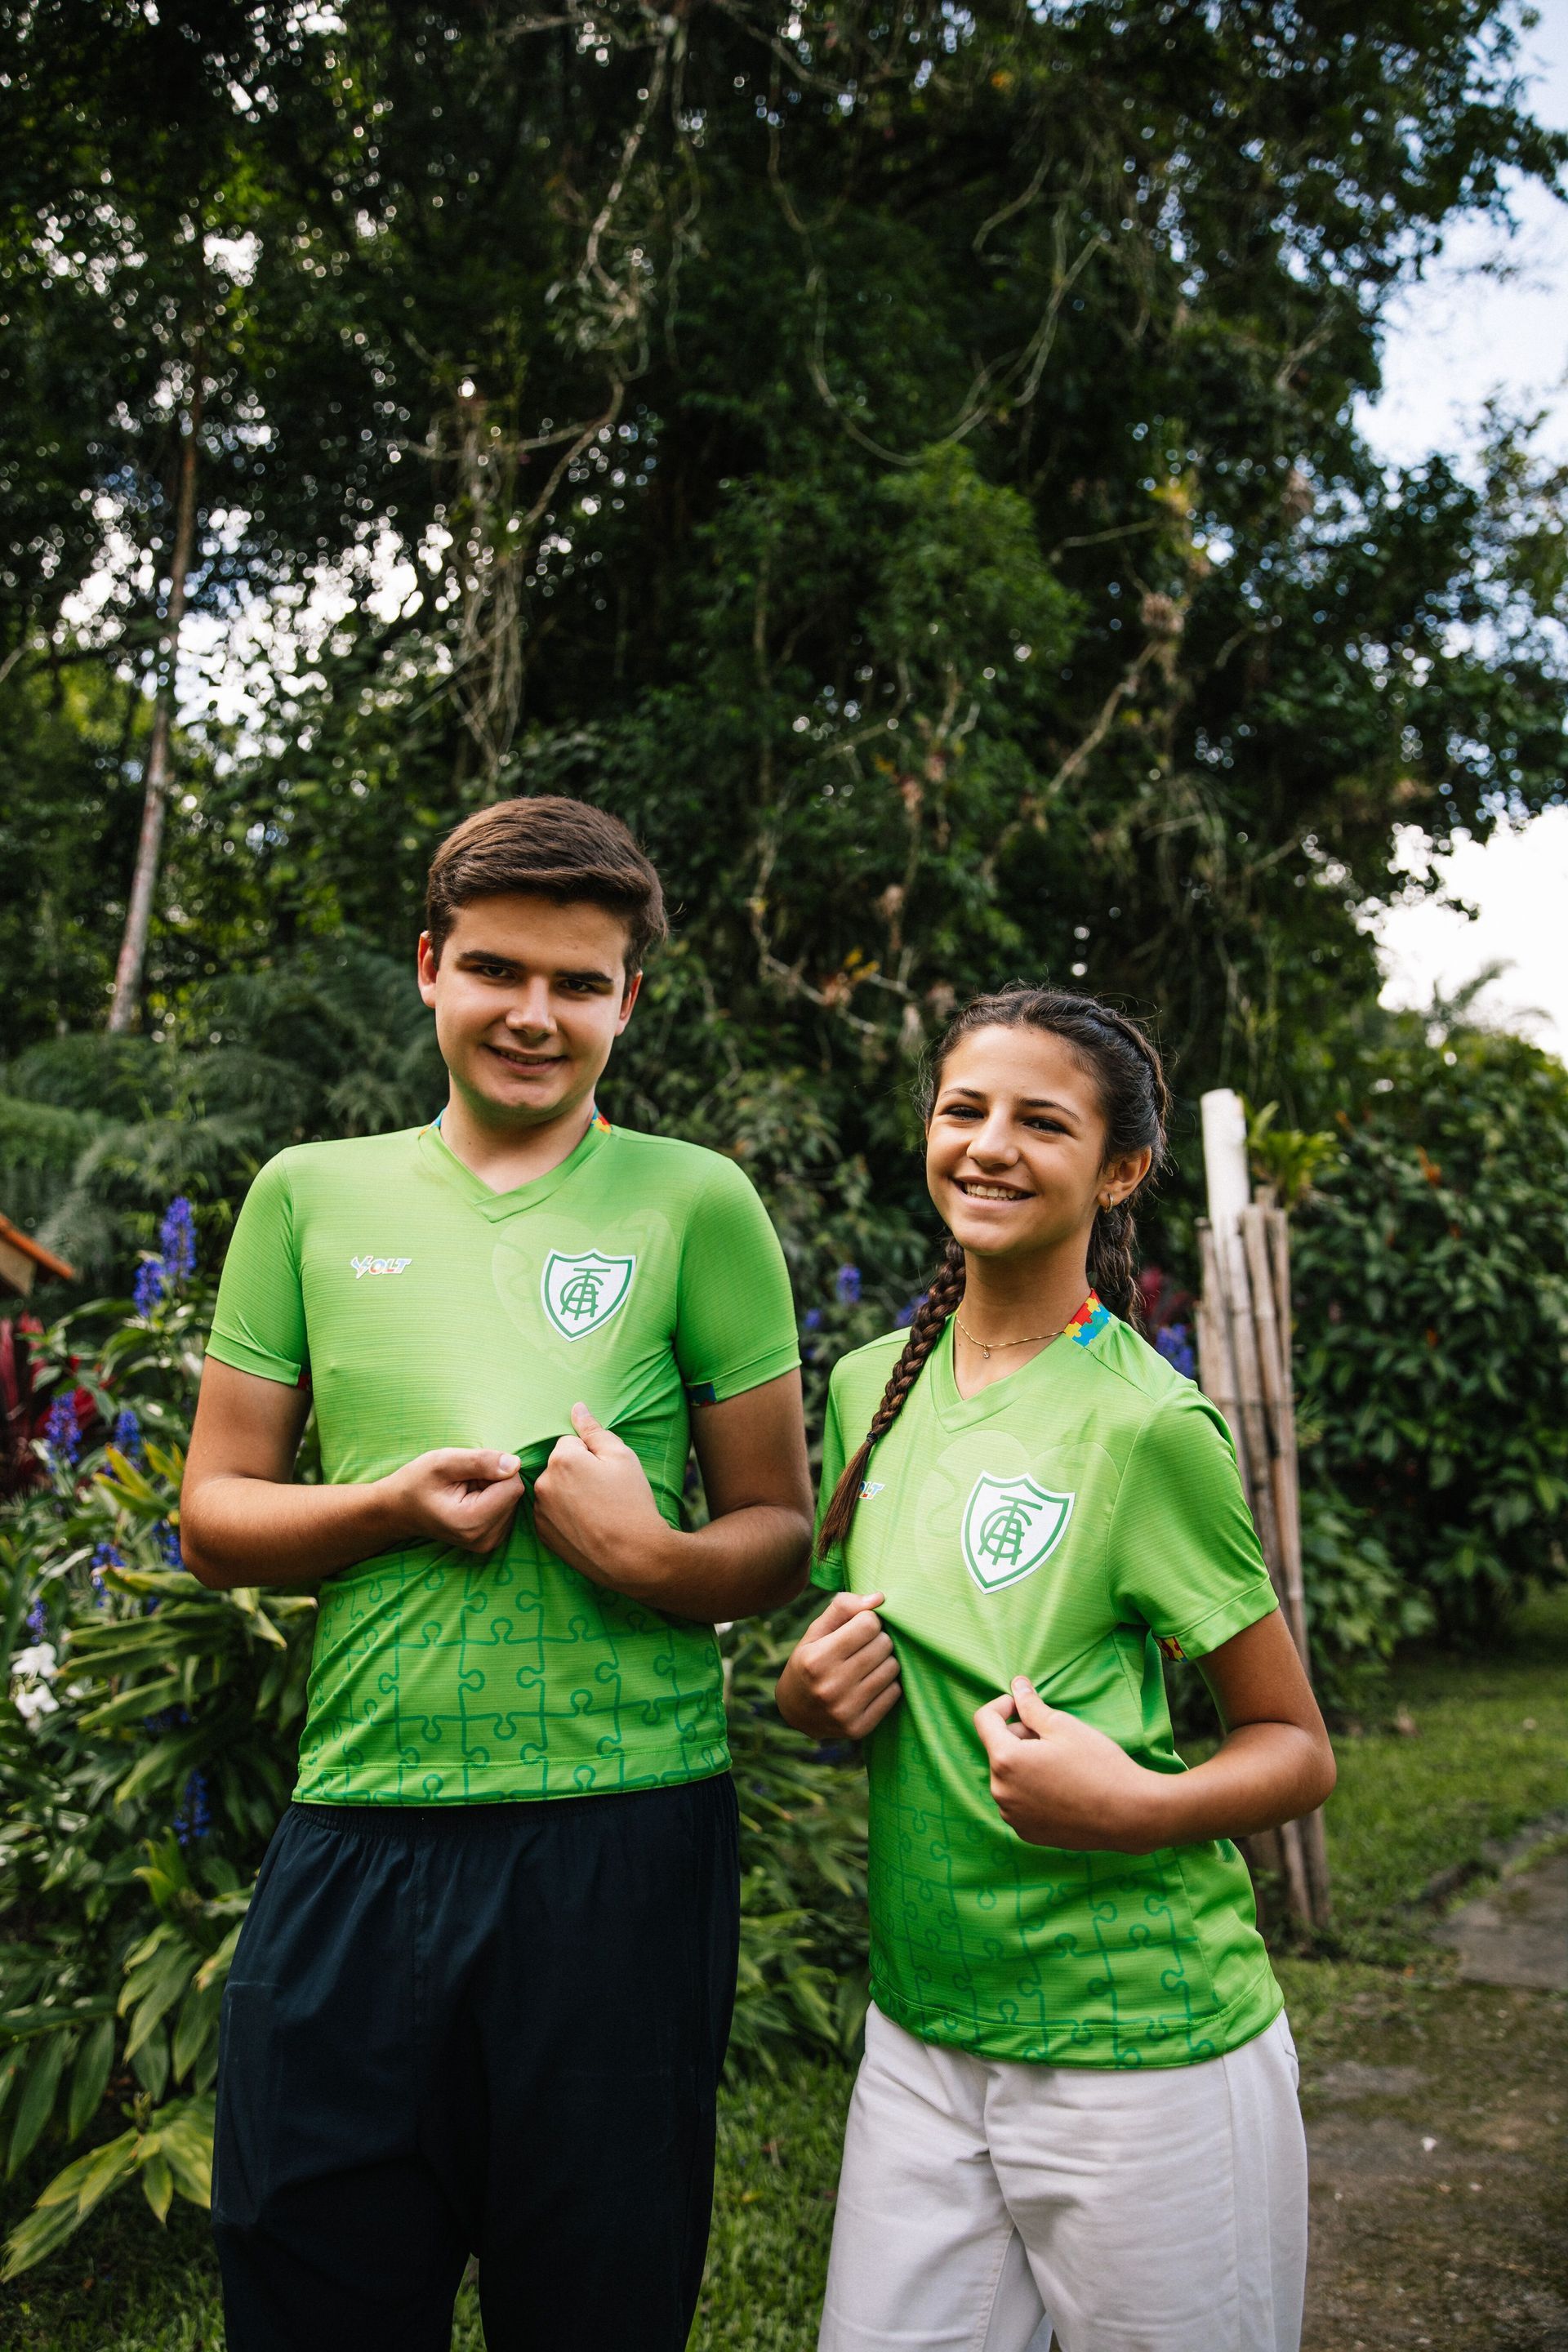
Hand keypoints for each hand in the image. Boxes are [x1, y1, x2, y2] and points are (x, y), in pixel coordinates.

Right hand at [387, 1448, 522, 1556]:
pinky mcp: (492, 1541)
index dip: (495, 1470)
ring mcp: (489, 1543)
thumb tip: (516, 1464)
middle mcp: (485, 1538)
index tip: (469, 1473)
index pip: (513, 1485)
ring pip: (512, 1502)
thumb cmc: (417, 1482)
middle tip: (463, 1483)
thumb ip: (481, 1461)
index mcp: (473, 1521)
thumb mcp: (443, 1462)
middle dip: (494, 1481)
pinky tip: (469, 1500)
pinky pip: (507, 1510)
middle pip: (514, 1495)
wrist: (398, 1510)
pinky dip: (492, 1500)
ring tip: (464, 1492)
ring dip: (492, 1491)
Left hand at [532, 1404, 671, 1589]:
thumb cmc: (631, 1501)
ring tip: (596, 1511)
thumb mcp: (622, 1457)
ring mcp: (539, 1511)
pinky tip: (586, 1525)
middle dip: (577, 1473)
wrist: (633, 1556)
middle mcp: (543, 1483)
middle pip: (559, 1465)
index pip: (571, 1442)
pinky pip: (551, 1512)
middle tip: (604, 1493)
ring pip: (554, 1488)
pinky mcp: (542, 1533)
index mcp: (561, 1459)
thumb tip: (576, 1407)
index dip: (593, 1456)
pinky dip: (564, 1514)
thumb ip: (594, 1430)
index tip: (607, 1475)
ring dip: (569, 1493)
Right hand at [776, 1591, 901, 1741]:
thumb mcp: (815, 1633)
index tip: (859, 1627)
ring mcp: (846, 1710)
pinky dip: (887, 1684)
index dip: (867, 1620)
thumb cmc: (808, 1663)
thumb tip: (879, 1598)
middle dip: (877, 1639)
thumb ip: (843, 1608)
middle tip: (864, 1646)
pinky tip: (870, 1683)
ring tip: (867, 1664)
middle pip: (883, 1644)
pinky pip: (894, 1692)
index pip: (868, 1624)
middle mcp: (831, 1686)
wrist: (796, 1713)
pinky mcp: (859, 1727)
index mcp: (816, 1659)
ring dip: (884, 1661)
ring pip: (892, 1668)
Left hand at [973, 1677, 1172, 1853]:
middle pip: (998, 1749)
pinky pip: (1019, 1801)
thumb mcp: (1063, 1726)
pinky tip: (1062, 1789)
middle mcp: (1001, 1792)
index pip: (983, 1720)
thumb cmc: (1098, 1765)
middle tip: (1055, 1738)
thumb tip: (1016, 1685)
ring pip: (1008, 1776)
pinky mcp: (1027, 1833)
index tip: (1022, 1705)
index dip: (1002, 1705)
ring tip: (1061, 1765)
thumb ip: (1031, 1705)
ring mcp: (1012, 1816)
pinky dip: (1032, 1790)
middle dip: (1019, 1737)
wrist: (1129, 1814)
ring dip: (1025, 1764)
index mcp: (1005, 1760)